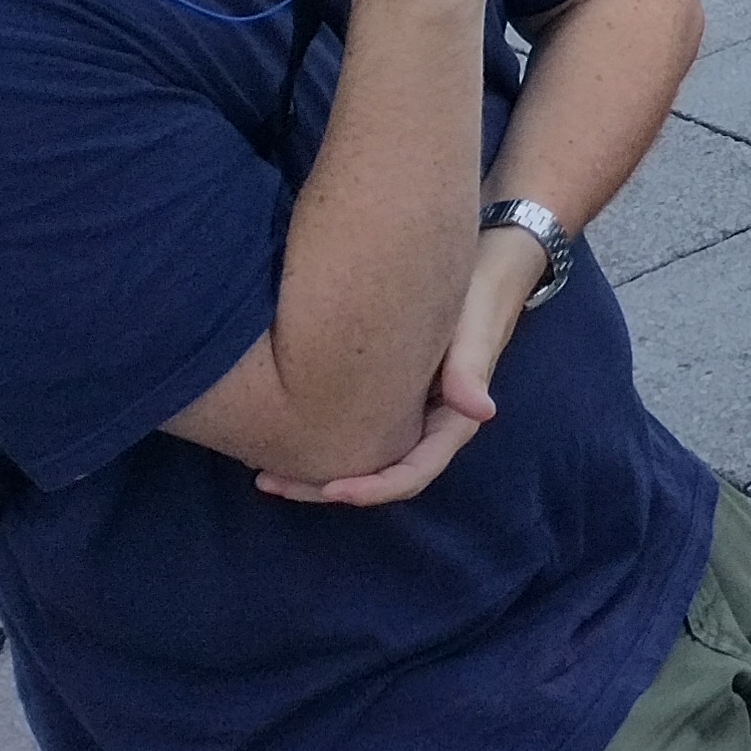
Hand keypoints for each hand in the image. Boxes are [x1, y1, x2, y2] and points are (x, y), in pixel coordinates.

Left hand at [254, 230, 537, 506]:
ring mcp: (408, 413)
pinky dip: (322, 442)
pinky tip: (285, 433)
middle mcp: (428, 426)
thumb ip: (471, 368)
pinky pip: (356, 433)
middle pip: (379, 478)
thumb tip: (482, 411)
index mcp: (454, 421)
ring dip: (315, 473)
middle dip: (325, 489)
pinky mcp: (390, 395)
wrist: (486, 261)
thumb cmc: (480, 292)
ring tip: (264, 471)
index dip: (373, 489)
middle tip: (270, 482)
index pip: (413, 474)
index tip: (331, 489)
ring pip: (363, 461)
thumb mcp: (474, 326)